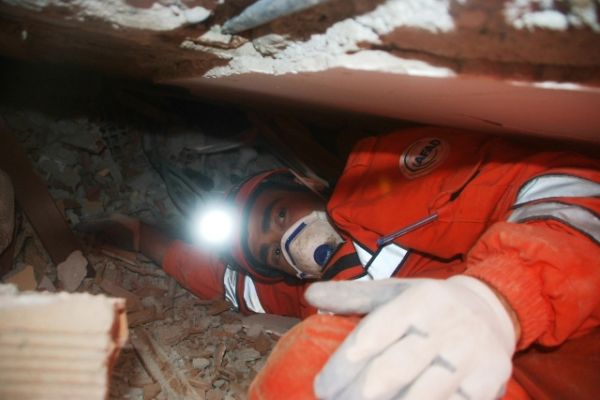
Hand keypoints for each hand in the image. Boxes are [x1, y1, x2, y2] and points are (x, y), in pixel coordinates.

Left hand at [305, 276, 516, 399]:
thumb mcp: (394, 291)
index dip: (343, 365)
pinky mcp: (488, 384)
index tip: (322, 387)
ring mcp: (469, 358)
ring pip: (422, 396)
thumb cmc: (429, 304)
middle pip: (393, 370)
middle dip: (357, 395)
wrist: (491, 310)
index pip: (373, 335)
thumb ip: (351, 295)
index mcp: (418, 301)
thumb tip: (310, 296)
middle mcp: (445, 327)